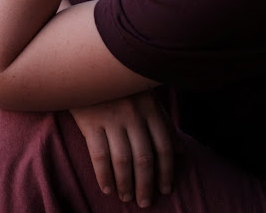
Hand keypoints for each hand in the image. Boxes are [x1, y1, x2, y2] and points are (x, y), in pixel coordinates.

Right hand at [70, 90, 178, 207]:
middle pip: (144, 157)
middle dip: (146, 184)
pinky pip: (99, 155)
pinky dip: (104, 175)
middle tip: (145, 202)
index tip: (165, 188)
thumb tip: (181, 151)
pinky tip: (107, 188)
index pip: (163, 145)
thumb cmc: (118, 85)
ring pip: (123, 160)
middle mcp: (133, 113)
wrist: (84, 67)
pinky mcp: (90, 122)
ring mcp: (111, 117)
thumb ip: (163, 122)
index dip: (166, 170)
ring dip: (126, 184)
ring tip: (126, 197)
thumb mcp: (144, 96)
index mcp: (149, 106)